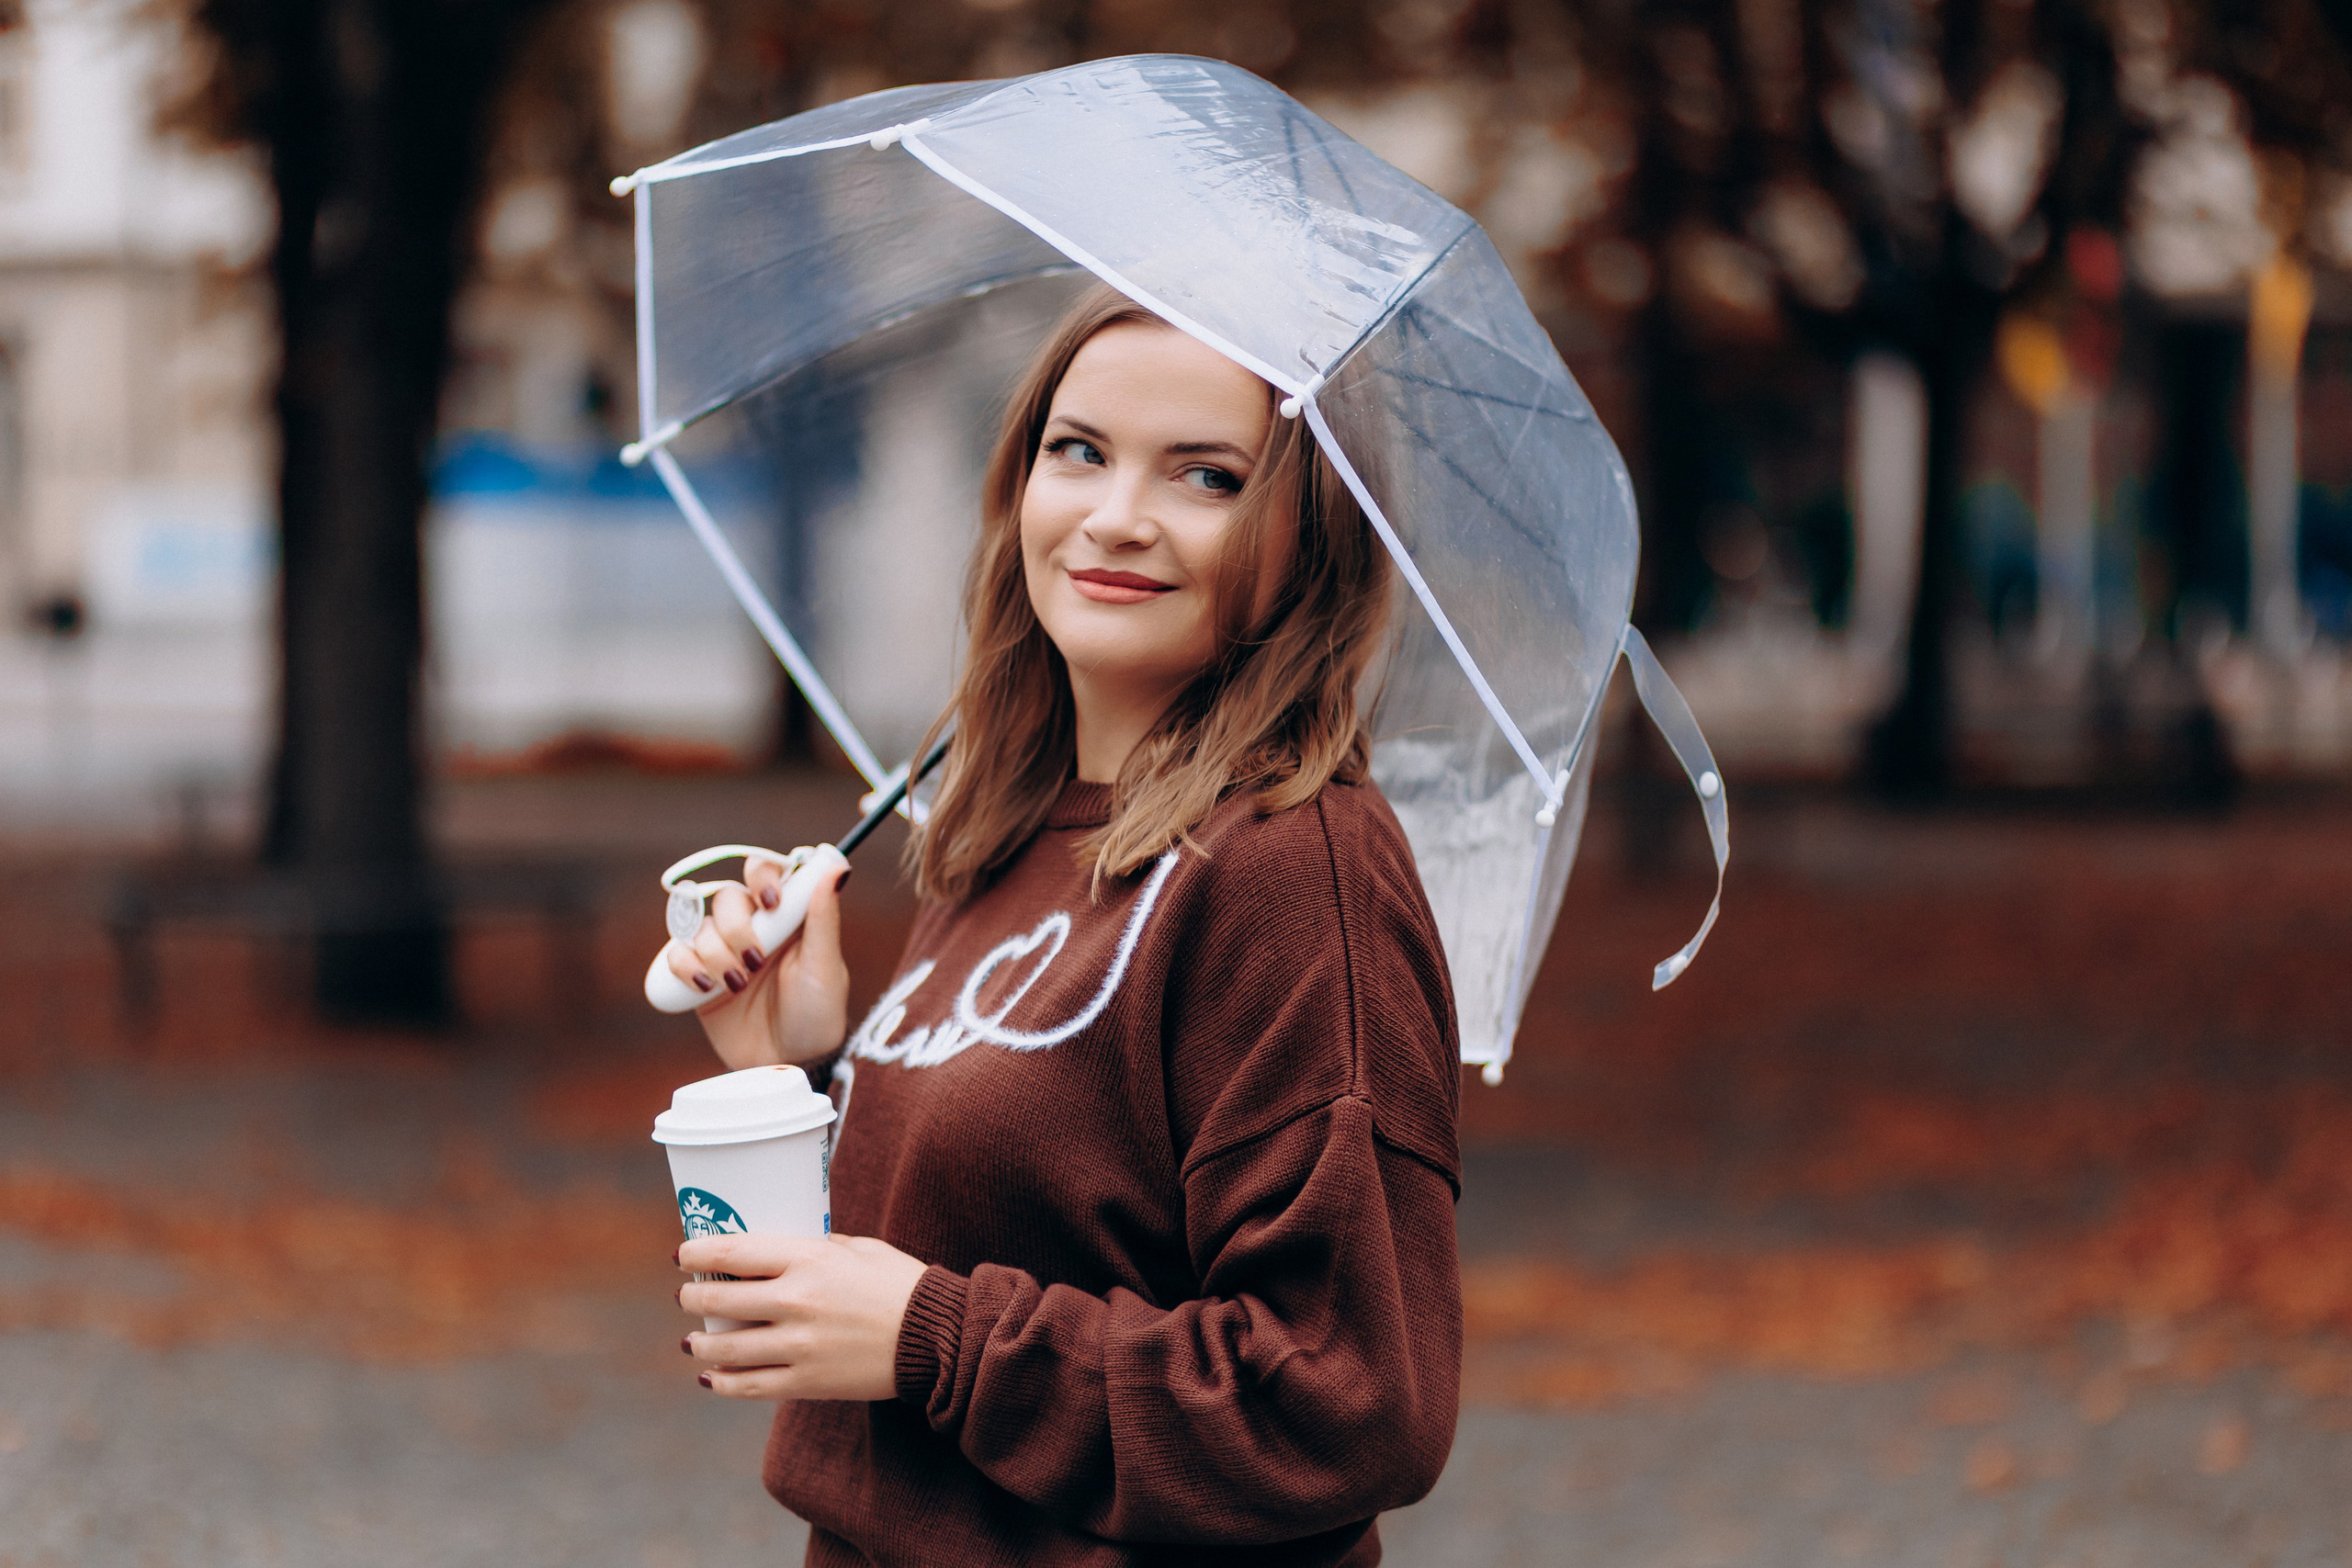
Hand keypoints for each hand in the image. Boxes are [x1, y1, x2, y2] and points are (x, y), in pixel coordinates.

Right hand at [665, 852, 849, 1070]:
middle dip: (737, 927)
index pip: (766, 871)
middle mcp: (753, 925)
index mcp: (786, 915)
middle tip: (756, 961)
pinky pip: (676, 953)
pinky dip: (685, 965)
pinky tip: (704, 987)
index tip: (770, 902)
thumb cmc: (816, 1013)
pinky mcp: (698, 975)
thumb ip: (824, 918)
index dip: (761, 875)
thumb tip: (838, 868)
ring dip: (715, 953)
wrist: (786, 1062)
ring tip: (737, 984)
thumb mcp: (825, 968)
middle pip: (727, 896)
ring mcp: (723, 949)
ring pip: (701, 925)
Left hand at [678, 1232, 929, 1401]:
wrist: (936, 1338)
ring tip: (692, 1341)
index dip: (697, 1252)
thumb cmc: (901, 1284)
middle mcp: (796, 1301)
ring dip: (700, 1343)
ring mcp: (798, 1346)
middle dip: (693, 1297)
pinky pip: (749, 1386)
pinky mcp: (807, 1382)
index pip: (734, 1251)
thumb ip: (817, 1248)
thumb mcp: (860, 1249)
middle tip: (686, 1296)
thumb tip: (779, 1250)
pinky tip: (711, 1377)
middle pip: (720, 1299)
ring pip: (726, 1348)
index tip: (682, 1254)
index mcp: (810, 1260)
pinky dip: (723, 1383)